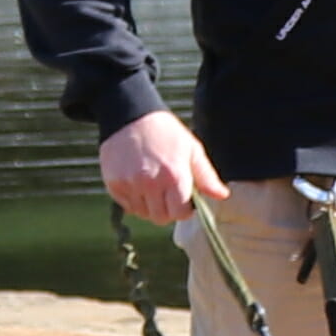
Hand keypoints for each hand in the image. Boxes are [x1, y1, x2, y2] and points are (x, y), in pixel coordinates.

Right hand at [98, 110, 221, 228]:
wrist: (130, 117)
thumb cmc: (166, 133)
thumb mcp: (192, 150)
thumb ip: (207, 176)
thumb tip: (222, 195)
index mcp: (174, 176)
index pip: (180, 214)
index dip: (185, 209)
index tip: (184, 199)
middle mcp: (150, 183)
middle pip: (160, 218)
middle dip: (167, 210)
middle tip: (168, 194)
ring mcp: (130, 184)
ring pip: (143, 214)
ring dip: (150, 206)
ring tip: (153, 187)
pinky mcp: (113, 183)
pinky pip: (126, 206)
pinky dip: (134, 201)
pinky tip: (139, 184)